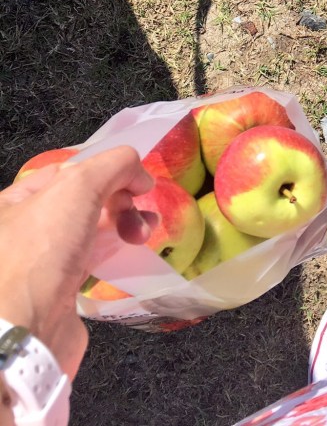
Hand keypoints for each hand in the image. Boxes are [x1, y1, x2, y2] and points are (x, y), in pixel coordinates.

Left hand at [0, 147, 154, 380]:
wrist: (27, 331)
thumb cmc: (43, 249)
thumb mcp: (78, 185)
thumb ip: (114, 165)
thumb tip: (141, 177)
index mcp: (14, 201)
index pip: (67, 170)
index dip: (104, 170)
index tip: (133, 179)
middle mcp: (23, 228)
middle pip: (84, 198)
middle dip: (120, 199)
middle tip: (137, 209)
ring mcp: (42, 262)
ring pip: (92, 228)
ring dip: (125, 222)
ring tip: (143, 232)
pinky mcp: (61, 290)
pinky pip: (94, 257)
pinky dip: (116, 249)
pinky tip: (133, 249)